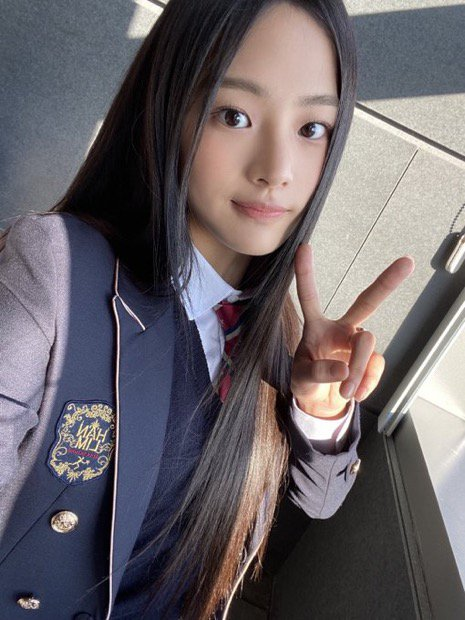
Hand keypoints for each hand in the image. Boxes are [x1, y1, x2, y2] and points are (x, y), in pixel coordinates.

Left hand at [290, 244, 414, 417]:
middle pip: (367, 302)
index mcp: (317, 326)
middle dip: (386, 282)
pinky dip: (365, 383)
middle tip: (407, 262)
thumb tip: (344, 370)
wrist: (321, 402)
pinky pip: (375, 368)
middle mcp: (342, 329)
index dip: (306, 273)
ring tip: (345, 391)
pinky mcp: (372, 360)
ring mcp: (359, 343)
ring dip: (357, 370)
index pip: (310, 297)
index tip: (303, 246)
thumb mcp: (301, 380)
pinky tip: (355, 392)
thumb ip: (318, 373)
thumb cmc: (306, 381)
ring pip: (366, 345)